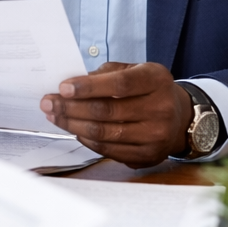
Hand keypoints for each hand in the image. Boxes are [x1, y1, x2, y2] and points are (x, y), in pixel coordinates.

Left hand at [40, 62, 190, 167]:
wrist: (179, 117)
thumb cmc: (149, 90)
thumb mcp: (135, 70)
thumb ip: (106, 74)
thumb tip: (72, 86)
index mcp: (156, 80)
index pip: (119, 84)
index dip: (88, 86)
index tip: (63, 87)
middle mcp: (160, 109)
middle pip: (107, 111)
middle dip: (71, 107)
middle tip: (48, 102)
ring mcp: (155, 136)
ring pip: (103, 133)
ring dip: (72, 124)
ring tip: (54, 115)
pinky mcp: (146, 156)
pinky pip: (107, 149)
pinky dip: (86, 139)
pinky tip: (74, 129)